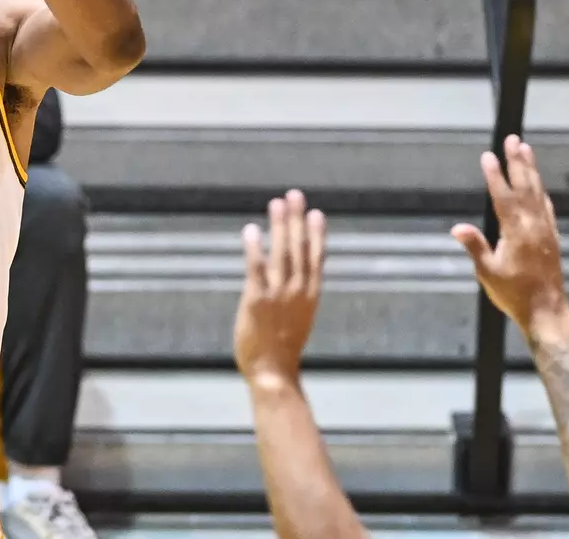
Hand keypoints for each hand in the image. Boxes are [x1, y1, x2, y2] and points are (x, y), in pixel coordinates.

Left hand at [234, 190, 326, 389]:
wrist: (274, 373)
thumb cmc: (283, 349)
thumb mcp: (299, 319)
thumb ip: (298, 298)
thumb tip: (296, 281)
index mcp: (310, 295)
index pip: (316, 258)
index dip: (316, 234)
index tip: (317, 213)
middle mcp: (297, 290)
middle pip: (299, 248)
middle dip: (297, 220)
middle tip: (295, 196)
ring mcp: (278, 294)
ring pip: (281, 252)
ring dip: (279, 226)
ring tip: (277, 203)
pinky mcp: (257, 299)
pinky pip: (256, 267)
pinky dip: (254, 248)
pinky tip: (251, 230)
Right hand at [452, 135, 568, 337]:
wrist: (547, 311)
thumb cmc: (513, 293)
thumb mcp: (487, 272)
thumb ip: (475, 247)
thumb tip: (457, 227)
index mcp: (516, 232)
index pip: (504, 197)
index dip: (495, 176)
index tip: (488, 156)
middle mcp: (534, 226)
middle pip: (525, 187)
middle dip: (518, 162)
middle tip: (513, 139)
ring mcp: (546, 230)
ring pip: (538, 193)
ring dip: (532, 170)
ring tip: (526, 150)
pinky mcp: (553, 238)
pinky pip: (547, 207)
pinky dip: (541, 192)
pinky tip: (540, 186)